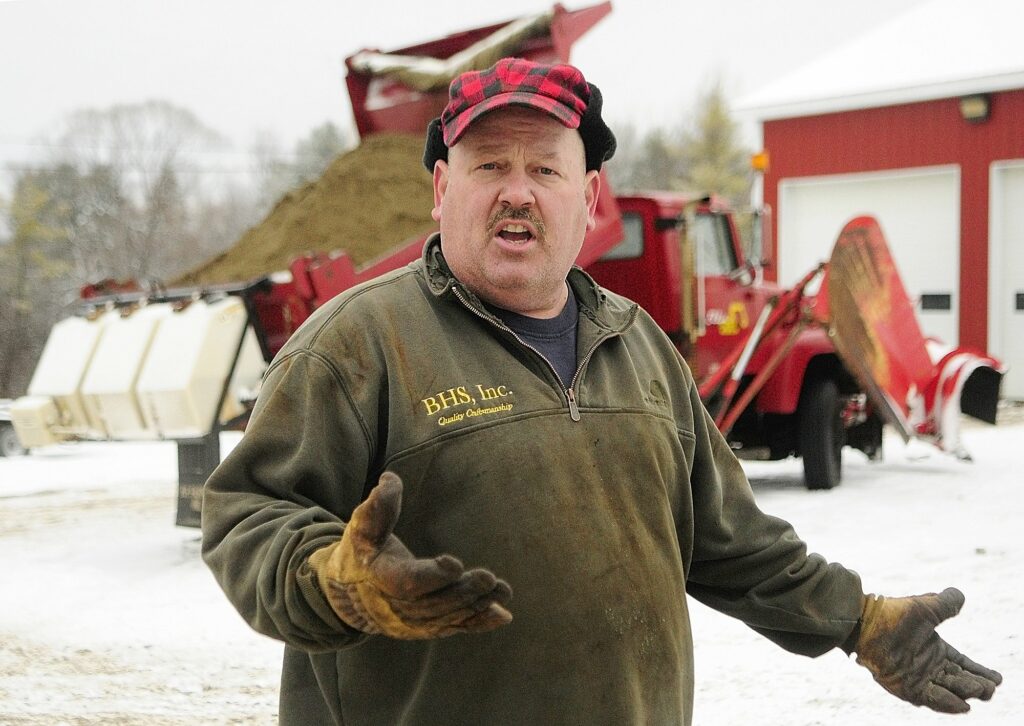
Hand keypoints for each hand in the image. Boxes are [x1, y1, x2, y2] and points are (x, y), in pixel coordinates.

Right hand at [308, 472, 512, 638]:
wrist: (350, 592)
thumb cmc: (362, 550)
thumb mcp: (362, 526)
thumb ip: (377, 506)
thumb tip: (390, 480)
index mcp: (380, 578)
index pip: (407, 581)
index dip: (431, 575)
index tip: (455, 562)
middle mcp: (395, 607)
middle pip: (433, 604)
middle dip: (463, 592)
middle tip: (489, 578)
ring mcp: (412, 622)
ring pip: (446, 617)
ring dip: (476, 606)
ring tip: (503, 591)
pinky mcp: (426, 627)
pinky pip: (453, 627)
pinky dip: (478, 623)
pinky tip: (502, 615)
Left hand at [853, 588, 1001, 712]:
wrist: (865, 621)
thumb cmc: (894, 612)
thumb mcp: (926, 606)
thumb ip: (946, 603)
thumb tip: (960, 596)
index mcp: (936, 649)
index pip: (964, 665)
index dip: (981, 672)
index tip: (998, 679)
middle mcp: (929, 665)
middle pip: (960, 680)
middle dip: (977, 685)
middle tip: (990, 688)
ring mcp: (917, 677)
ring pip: (948, 690)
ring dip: (965, 692)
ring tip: (980, 691)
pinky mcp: (905, 686)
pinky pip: (929, 698)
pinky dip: (946, 703)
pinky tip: (962, 706)